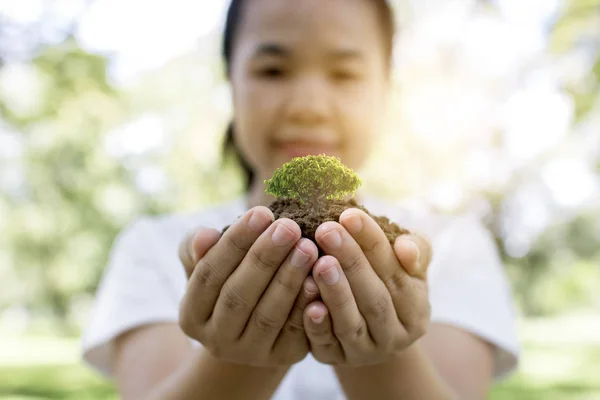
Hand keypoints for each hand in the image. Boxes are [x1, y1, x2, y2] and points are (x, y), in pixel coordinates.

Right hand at [178, 207, 319, 366]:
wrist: (255, 321)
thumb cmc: (230, 277)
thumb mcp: (208, 262)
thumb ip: (199, 248)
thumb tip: (205, 236)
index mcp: (191, 315)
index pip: (208, 275)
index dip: (234, 243)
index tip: (260, 212)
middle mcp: (216, 340)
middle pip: (238, 296)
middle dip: (265, 258)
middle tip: (289, 227)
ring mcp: (250, 353)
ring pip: (268, 315)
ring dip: (289, 279)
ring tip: (307, 246)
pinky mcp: (282, 357)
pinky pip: (296, 330)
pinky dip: (306, 304)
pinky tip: (318, 277)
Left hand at [302, 208, 431, 366]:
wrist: (368, 331)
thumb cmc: (385, 281)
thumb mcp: (407, 264)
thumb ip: (415, 249)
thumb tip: (406, 249)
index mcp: (416, 307)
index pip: (395, 270)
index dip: (372, 242)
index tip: (349, 215)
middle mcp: (395, 334)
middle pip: (374, 297)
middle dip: (350, 261)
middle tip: (327, 230)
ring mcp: (365, 352)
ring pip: (351, 323)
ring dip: (334, 292)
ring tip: (318, 262)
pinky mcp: (336, 359)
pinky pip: (326, 344)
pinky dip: (316, 325)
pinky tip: (306, 303)